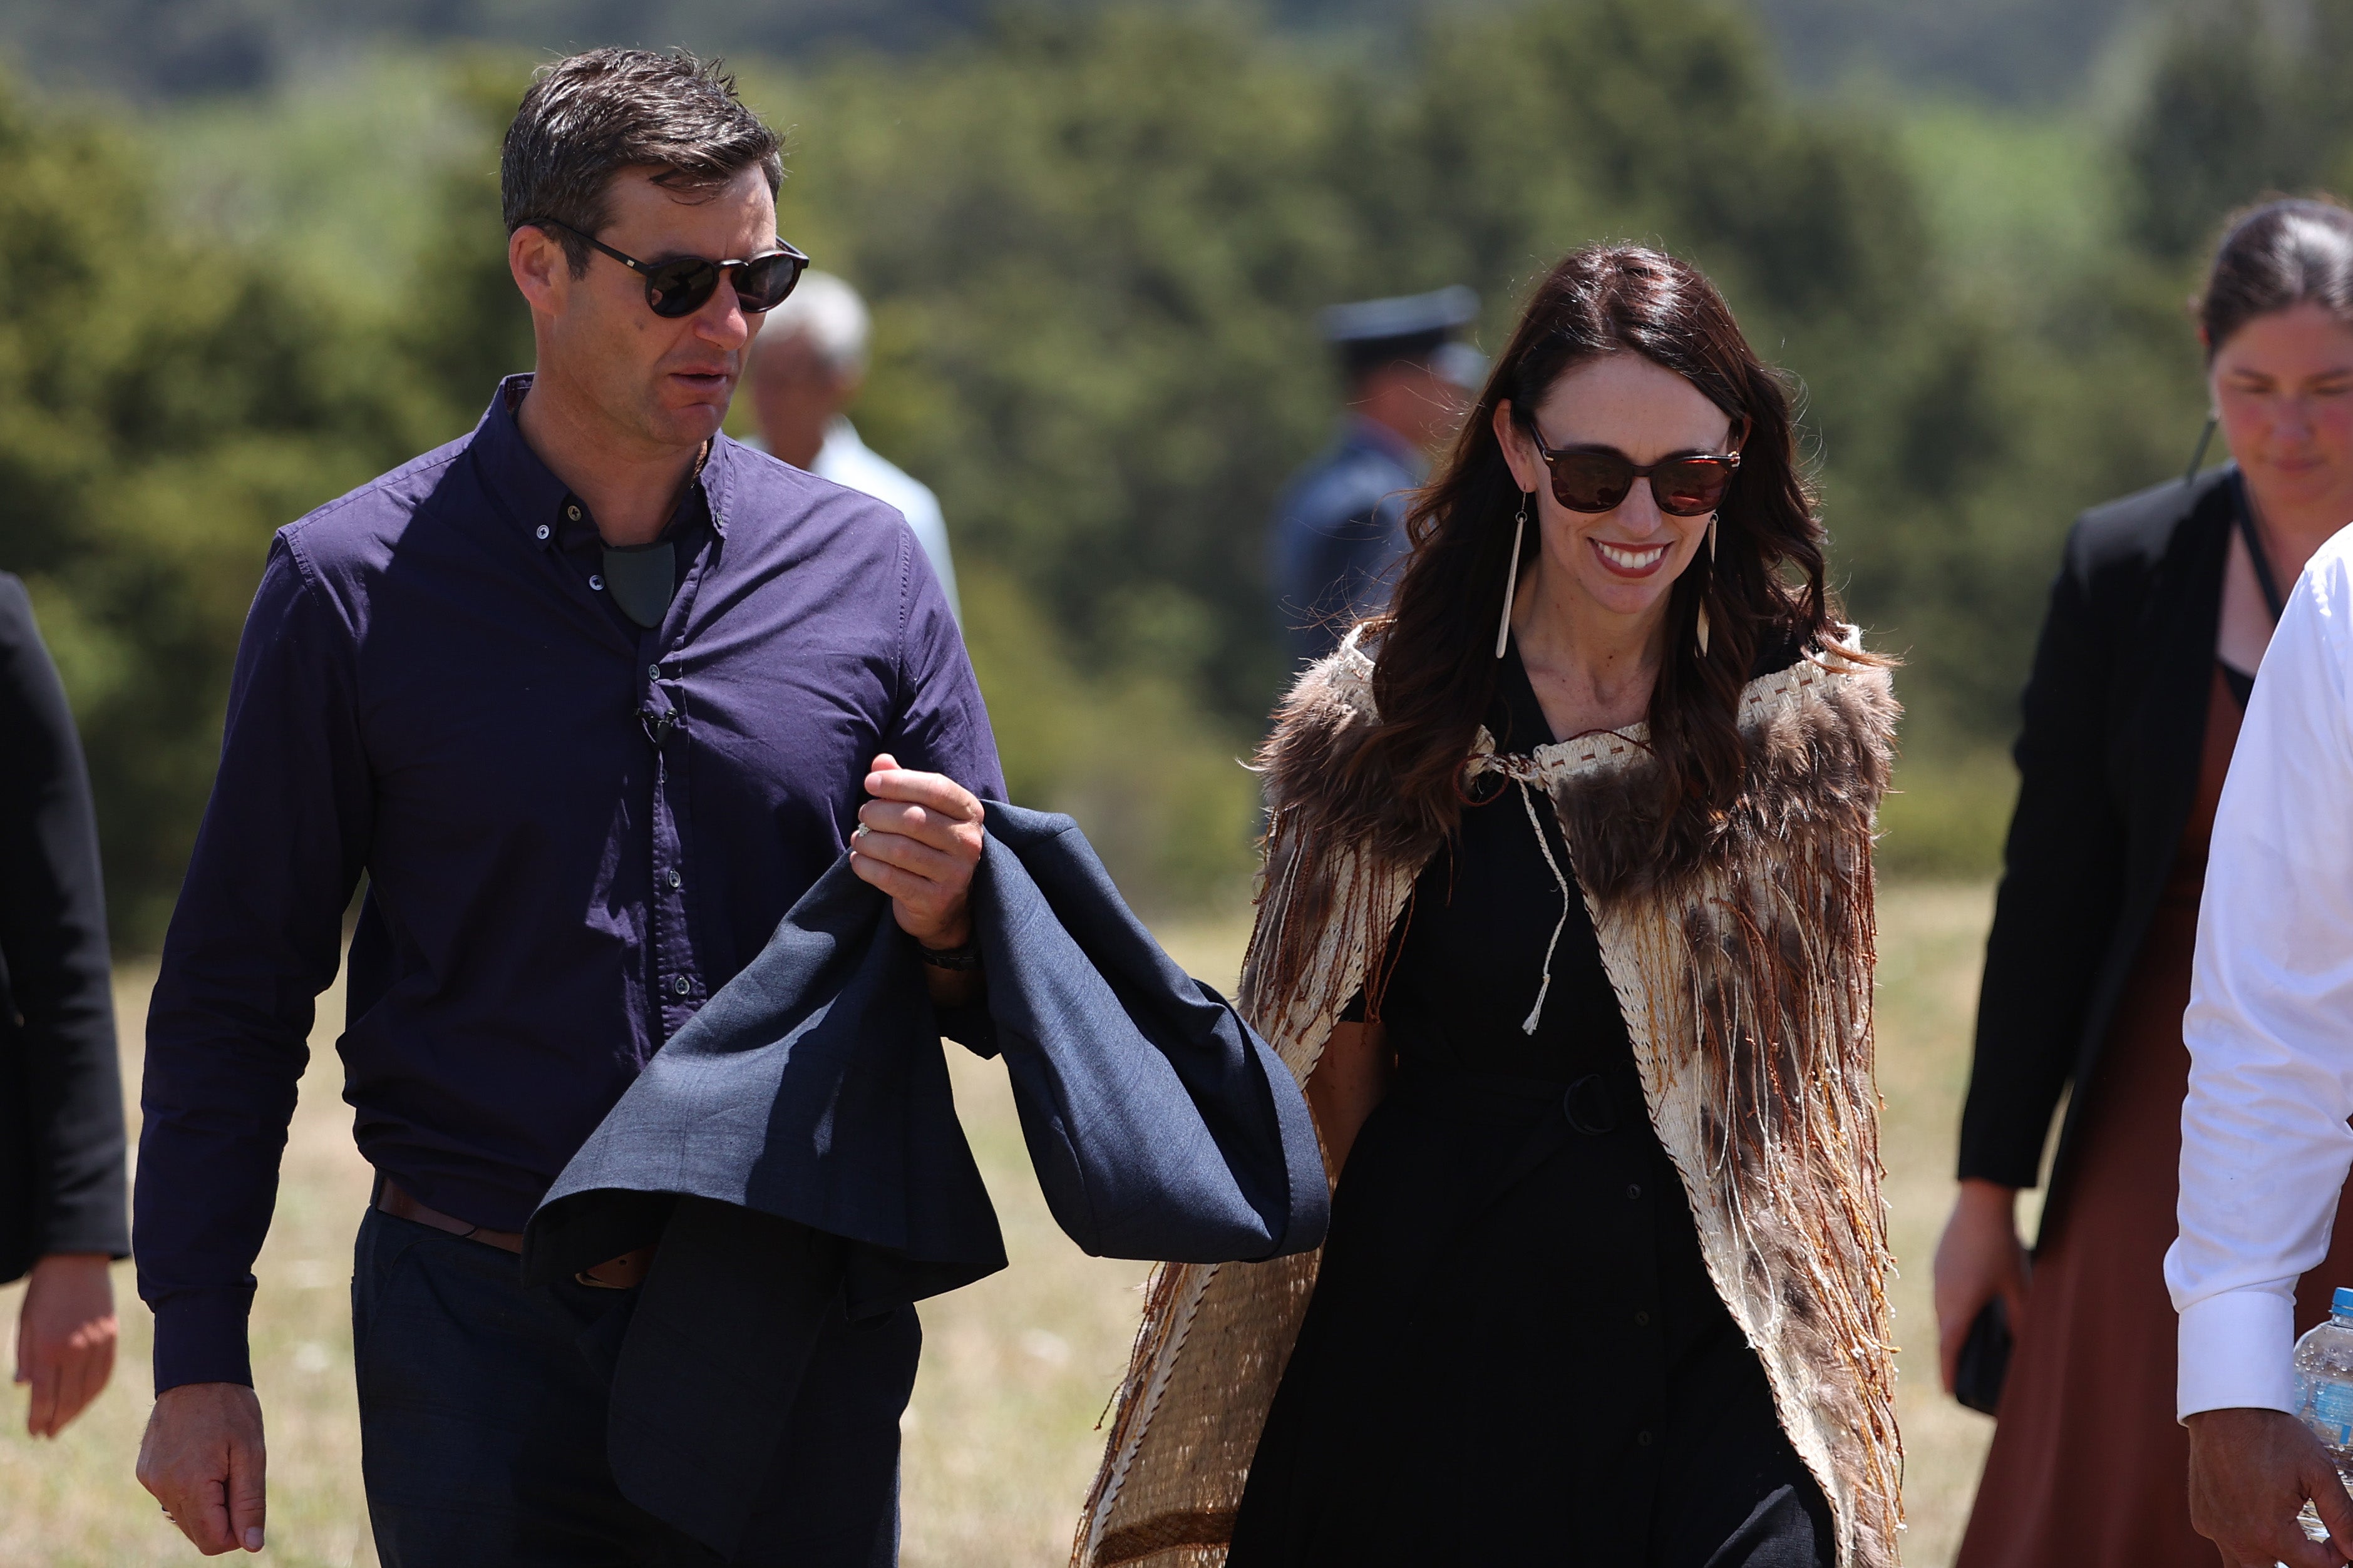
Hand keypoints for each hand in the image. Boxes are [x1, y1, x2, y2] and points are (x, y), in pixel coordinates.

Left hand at [15, 1251, 117, 1436]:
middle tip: (47, 1433)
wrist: (76, 1260)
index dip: (39, 1417)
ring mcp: (97, 1344)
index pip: (44, 1396)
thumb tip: (25, 1387)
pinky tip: (84, 1400)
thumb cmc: (44, 1292)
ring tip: (64, 1421)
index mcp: (49, 1348)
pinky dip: (94, 1391)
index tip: (35, 1431)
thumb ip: (25, 1357)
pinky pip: (104, 1373)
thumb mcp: (26, 1324)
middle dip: (56, 1419)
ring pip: (89, 1390)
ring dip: (76, 1410)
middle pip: (67, 1398)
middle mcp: (75, 1350)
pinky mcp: (111, 1337)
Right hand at [137, 1382, 266, 1555]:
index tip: (247, 1504)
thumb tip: (251, 1544)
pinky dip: (190, 1491)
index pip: (211, 1541)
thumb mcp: (251, 1454)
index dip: (236, 1533)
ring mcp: (150, 1480)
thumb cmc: (231, 1410)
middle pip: (197, 1533)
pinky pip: (171, 1498)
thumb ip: (249, 1502)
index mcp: (190, 1484)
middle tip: (236, 1477)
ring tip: (220, 1465)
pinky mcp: (145, 1472)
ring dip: (207, 1504)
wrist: (197, 1372)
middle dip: (222, 1517)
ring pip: (183, 1517)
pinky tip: (202, 1460)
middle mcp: (162, 1487)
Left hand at [848, 754, 984, 949]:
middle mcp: (969, 842)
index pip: (936, 788)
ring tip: (859, 838)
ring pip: (900, 849)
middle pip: (914, 818)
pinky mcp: (936, 900)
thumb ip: (904, 785)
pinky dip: (867, 866)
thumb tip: (880, 762)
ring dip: (869, 841)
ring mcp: (956, 874)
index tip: (869, 782)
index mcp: (970, 813)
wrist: (945, 906)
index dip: (899, 782)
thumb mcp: (923, 811)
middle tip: (863, 815)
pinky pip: (891, 878)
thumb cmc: (929, 846)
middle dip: (878, 813)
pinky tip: (858, 859)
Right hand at [1933, 1177, 2029, 1394]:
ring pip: (1944, 1313)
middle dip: (1954, 1355)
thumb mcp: (2019, 1286)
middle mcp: (1941, 1296)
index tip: (1950, 1394)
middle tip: (1968, 1373)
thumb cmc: (2001, 1247)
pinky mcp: (1938, 1264)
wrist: (1980, 1201)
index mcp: (1958, 1307)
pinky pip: (1943, 1295)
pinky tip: (1974, 1301)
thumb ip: (2021, 1319)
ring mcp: (1936, 1278)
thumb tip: (2023, 1345)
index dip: (1949, 1374)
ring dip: (1955, 1328)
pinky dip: (1954, 1307)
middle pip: (1945, 1334)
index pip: (1948, 1350)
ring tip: (1973, 1339)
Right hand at [2188, 1406, 2352, 1566]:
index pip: (2312, 1566)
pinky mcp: (2201, 1516)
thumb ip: (2343, 1517)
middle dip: (2295, 1563)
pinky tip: (2249, 1514)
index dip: (2334, 1557)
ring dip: (2264, 1559)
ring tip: (2278, 1539)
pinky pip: (2223, 1541)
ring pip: (2242, 1566)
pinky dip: (2240, 1538)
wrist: (2225, 1408)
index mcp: (2270, 1532)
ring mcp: (2215, 1528)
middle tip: (2308, 1548)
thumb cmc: (2270, 1435)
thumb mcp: (2319, 1473)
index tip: (2338, 1542)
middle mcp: (2238, 1537)